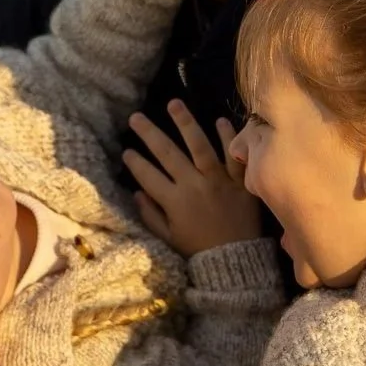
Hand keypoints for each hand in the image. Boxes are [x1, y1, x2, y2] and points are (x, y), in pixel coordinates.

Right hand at [125, 100, 262, 256]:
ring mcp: (218, 181)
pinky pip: (233, 156)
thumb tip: (136, 193)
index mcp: (174, 201)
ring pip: (199, 146)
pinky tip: (219, 119)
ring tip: (173, 104)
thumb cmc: (200, 249)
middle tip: (136, 117)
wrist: (235, 261)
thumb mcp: (169, 238)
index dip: (135, 162)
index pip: (148, 176)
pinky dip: (228, 137)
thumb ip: (151, 215)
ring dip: (185, 123)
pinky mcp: (240, 182)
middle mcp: (194, 185)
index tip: (126, 151)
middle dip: (149, 133)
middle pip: (167, 153)